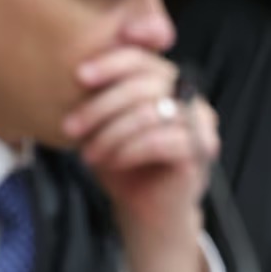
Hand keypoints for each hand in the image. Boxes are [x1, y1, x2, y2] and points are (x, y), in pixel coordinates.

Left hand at [61, 48, 219, 271]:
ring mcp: (199, 123)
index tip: (79, 76)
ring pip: (150, 113)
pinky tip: (111, 161)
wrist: (146, 212)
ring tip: (88, 154)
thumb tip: (77, 73)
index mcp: (166, 83)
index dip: (111, 63)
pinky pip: (160, 141)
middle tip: (70, 128)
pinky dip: (128, 150)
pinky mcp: (200, 150)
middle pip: (143, 84)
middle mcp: (188, 98)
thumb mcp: (107, 126)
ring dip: (111, 133)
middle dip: (100, 107)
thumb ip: (103, 98)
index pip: (142, 59)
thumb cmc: (125, 165)